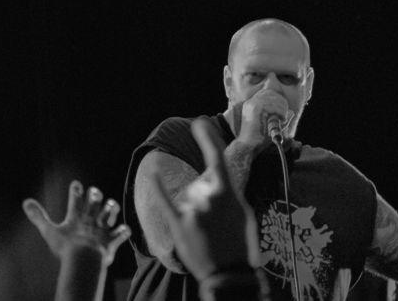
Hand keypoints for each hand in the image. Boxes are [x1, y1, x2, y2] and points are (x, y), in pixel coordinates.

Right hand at [23, 181, 130, 266]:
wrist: (85, 258)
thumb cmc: (66, 247)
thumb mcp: (49, 231)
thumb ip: (38, 216)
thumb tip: (26, 201)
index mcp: (77, 218)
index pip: (76, 201)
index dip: (76, 192)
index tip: (76, 183)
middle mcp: (92, 221)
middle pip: (95, 203)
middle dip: (95, 196)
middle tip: (94, 191)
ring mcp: (103, 230)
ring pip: (110, 214)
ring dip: (112, 208)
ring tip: (111, 204)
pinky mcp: (111, 241)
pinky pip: (121, 234)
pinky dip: (123, 232)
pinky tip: (125, 229)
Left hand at [151, 118, 259, 280]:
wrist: (227, 273)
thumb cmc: (238, 244)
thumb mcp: (244, 214)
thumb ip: (230, 193)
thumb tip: (220, 180)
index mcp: (228, 193)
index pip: (216, 158)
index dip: (207, 138)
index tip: (200, 123)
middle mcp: (209, 196)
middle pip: (202, 183)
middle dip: (209, 199)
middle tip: (217, 222)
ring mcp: (192, 209)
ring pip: (190, 197)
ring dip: (197, 211)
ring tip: (206, 233)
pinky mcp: (178, 222)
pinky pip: (165, 199)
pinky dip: (158, 185)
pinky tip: (153, 172)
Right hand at [238, 89, 292, 145]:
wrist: (248, 146)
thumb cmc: (258, 138)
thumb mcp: (270, 125)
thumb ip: (280, 117)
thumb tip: (292, 112)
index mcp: (251, 104)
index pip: (267, 93)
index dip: (278, 99)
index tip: (284, 109)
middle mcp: (251, 102)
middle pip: (271, 93)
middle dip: (282, 102)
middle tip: (285, 115)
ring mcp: (253, 104)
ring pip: (274, 99)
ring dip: (283, 108)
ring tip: (284, 119)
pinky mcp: (256, 108)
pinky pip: (274, 106)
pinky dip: (281, 112)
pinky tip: (282, 120)